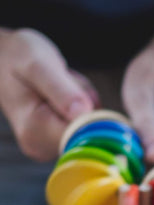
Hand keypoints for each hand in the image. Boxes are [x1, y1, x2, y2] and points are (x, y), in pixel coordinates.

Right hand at [0, 28, 96, 160]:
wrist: (4, 59)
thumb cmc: (17, 57)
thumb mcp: (37, 64)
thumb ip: (60, 89)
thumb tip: (83, 113)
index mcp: (35, 131)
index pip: (83, 137)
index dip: (92, 117)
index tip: (78, 94)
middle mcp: (43, 147)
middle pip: (92, 134)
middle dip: (88, 107)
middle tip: (64, 84)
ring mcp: (53, 147)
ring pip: (94, 129)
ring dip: (88, 105)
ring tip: (63, 86)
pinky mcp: (62, 141)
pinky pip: (91, 126)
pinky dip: (86, 108)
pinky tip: (67, 96)